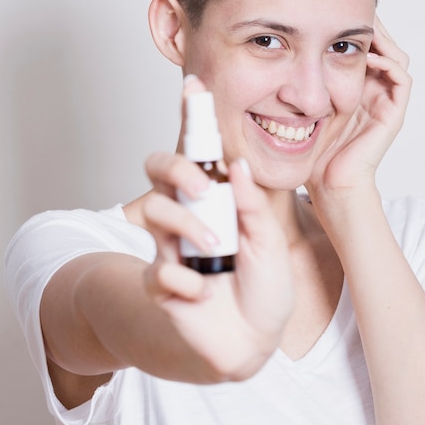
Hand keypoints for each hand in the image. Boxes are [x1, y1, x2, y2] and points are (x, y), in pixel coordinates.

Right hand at [128, 79, 293, 381]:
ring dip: (187, 226)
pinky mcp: (162, 281)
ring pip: (155, 210)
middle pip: (158, 168)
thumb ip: (252, 204)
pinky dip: (185, 281)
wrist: (254, 339)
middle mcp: (191, 213)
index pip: (200, 153)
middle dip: (176, 168)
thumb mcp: (269, 240)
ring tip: (215, 247)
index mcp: (219, 199)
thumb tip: (237, 164)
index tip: (195, 86)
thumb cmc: (264, 285)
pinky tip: (204, 292)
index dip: (193, 118)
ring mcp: (172, 245)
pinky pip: (158, 271)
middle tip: (203, 186)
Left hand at [306, 16, 410, 196]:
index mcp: (356, 86)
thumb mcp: (301, 105)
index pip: (364, 45)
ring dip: (382, 39)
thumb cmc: (311, 149)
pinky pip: (402, 80)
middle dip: (370, 24)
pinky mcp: (392, 114)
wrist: (327, 183)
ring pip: (396, 56)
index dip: (354, 25)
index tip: (335, 7)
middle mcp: (374, 90)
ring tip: (362, 24)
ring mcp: (385, 101)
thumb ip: (297, 83)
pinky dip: (389, 63)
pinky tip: (368, 55)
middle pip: (383, 45)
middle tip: (353, 5)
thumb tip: (275, 50)